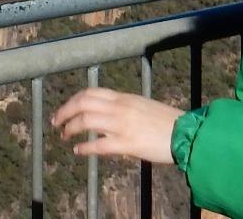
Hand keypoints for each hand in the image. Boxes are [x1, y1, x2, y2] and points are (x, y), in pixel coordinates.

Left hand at [51, 87, 181, 163]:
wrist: (186, 133)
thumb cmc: (166, 122)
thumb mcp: (141, 106)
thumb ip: (122, 108)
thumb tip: (105, 115)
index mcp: (124, 98)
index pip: (91, 92)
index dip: (73, 100)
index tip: (64, 109)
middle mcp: (120, 108)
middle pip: (83, 103)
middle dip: (65, 111)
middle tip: (56, 122)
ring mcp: (123, 125)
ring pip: (87, 121)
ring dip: (71, 128)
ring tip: (65, 136)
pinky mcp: (128, 143)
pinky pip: (100, 145)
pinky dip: (85, 147)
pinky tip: (78, 150)